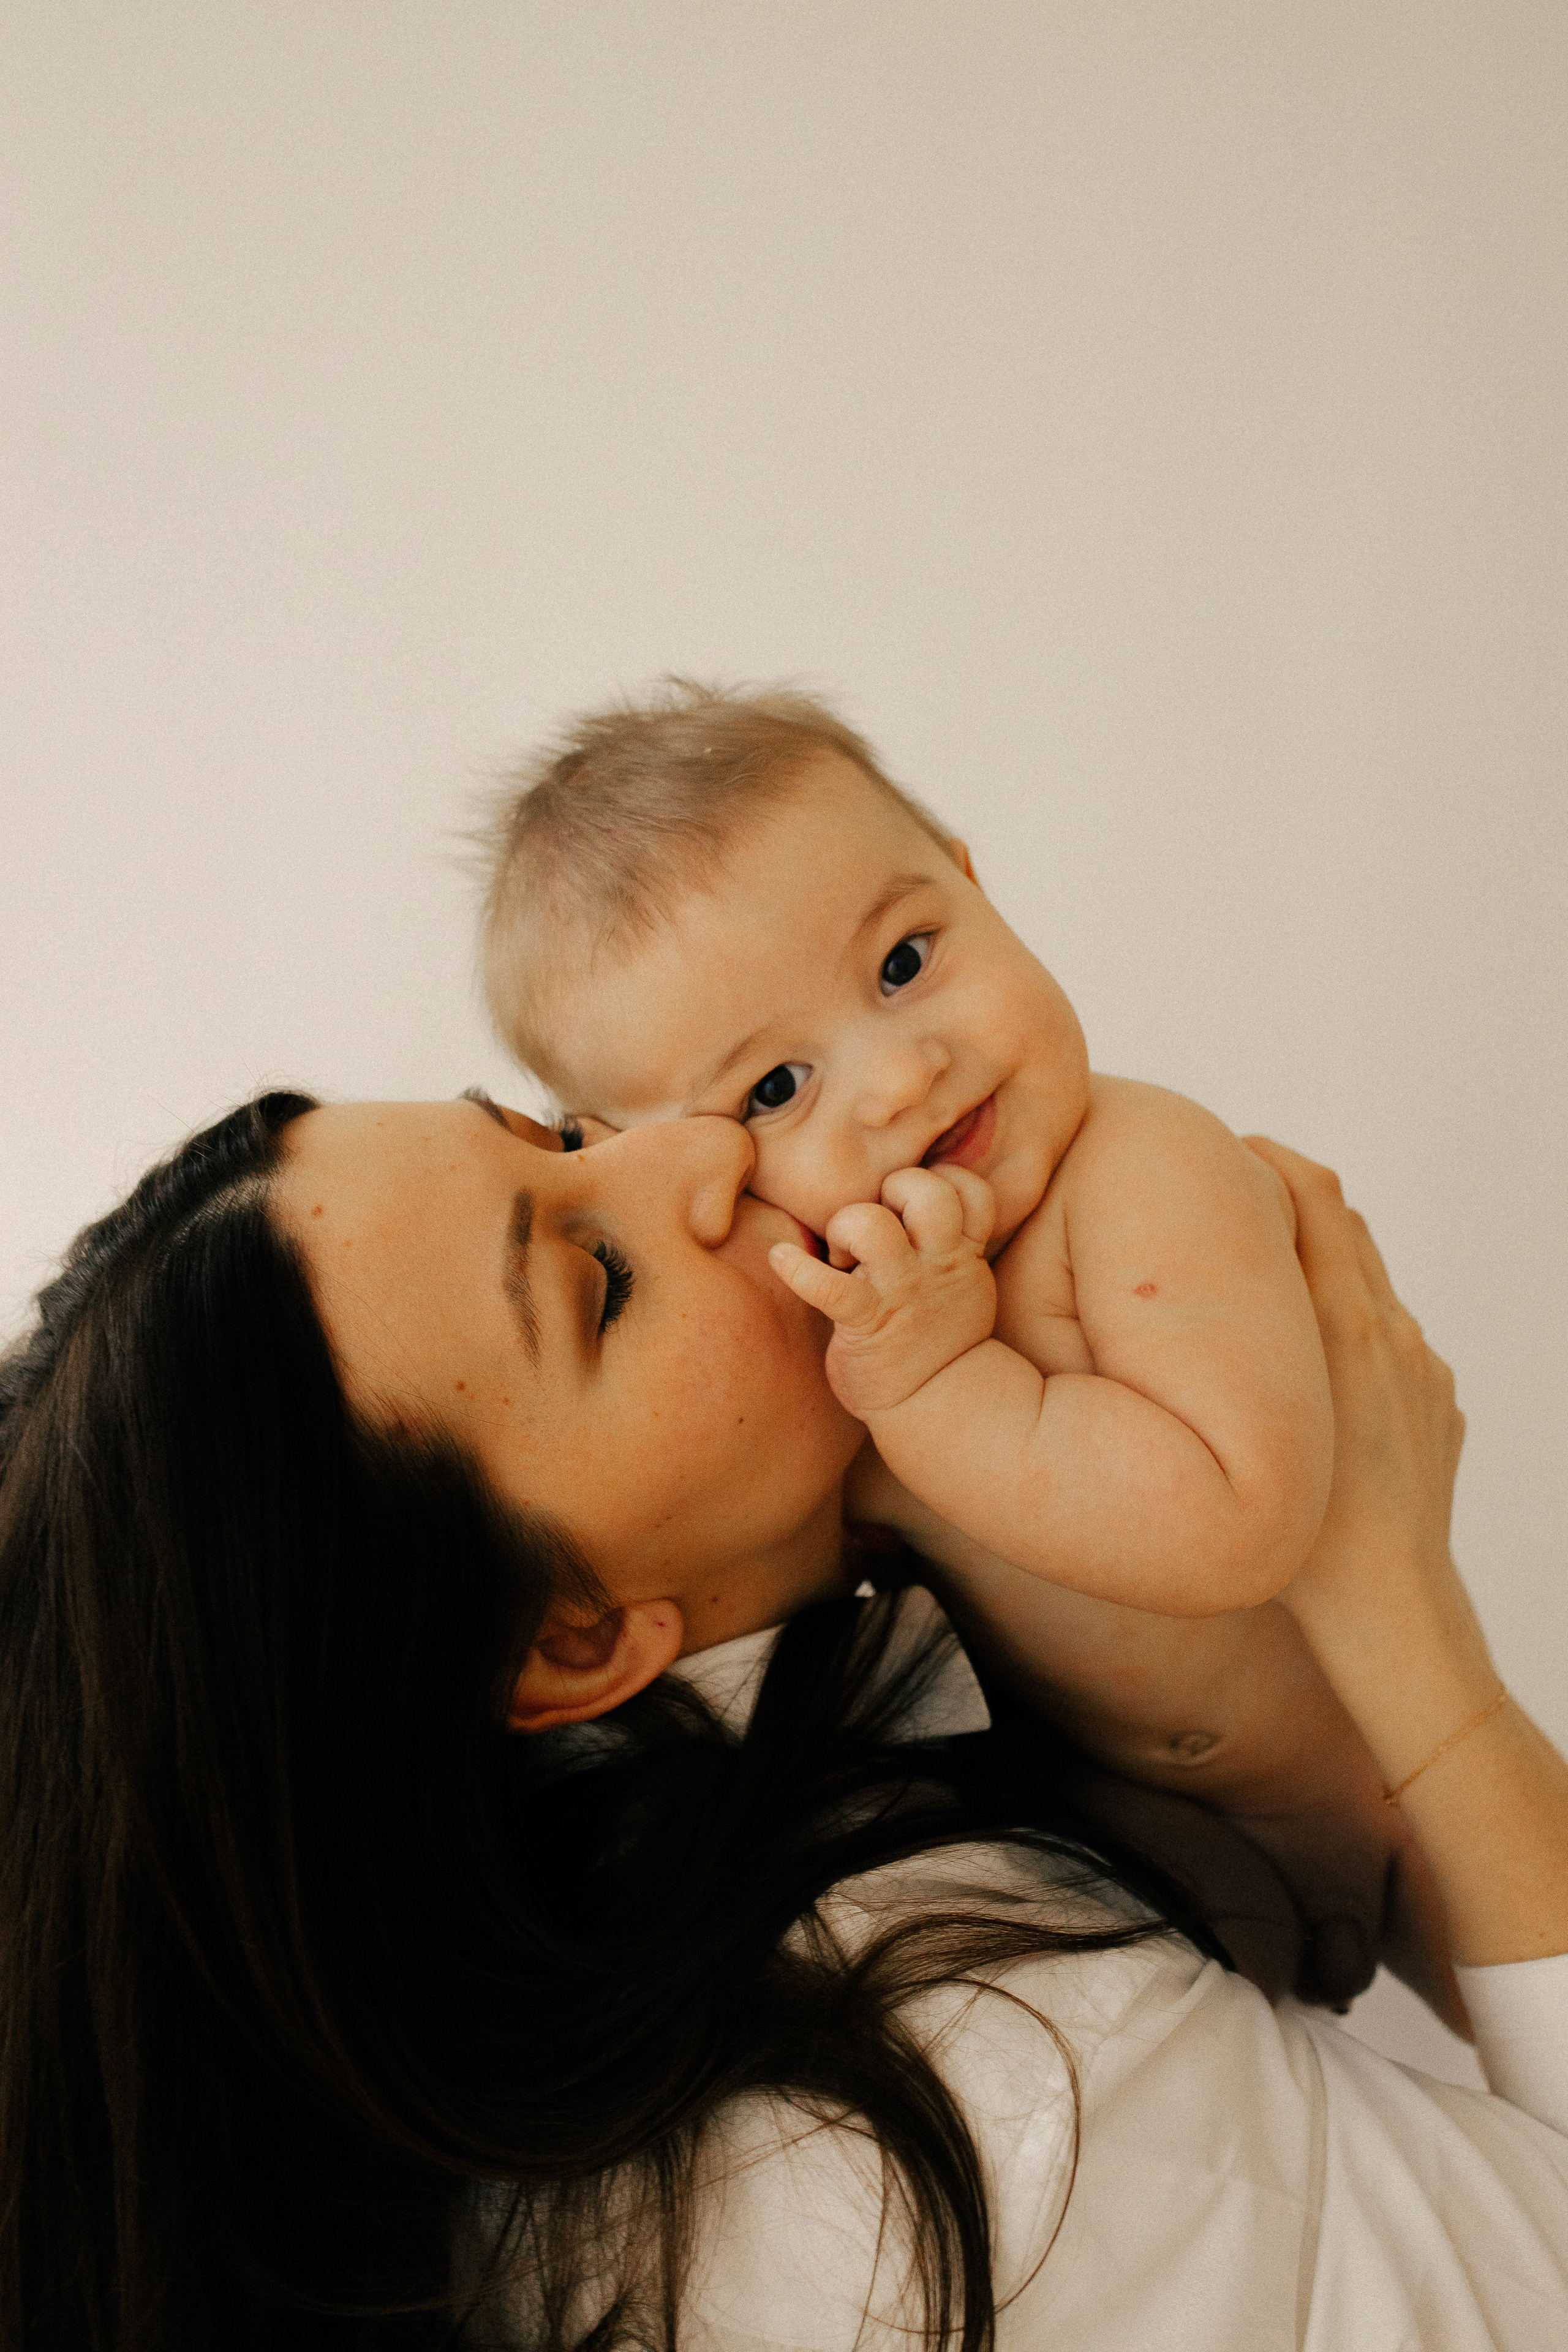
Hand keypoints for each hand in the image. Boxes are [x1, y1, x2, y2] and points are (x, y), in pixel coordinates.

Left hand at [769, 1164, 997, 1418]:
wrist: (936, 1404)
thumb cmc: (936, 1336)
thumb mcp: (959, 1284)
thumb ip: (941, 1243)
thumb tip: (905, 1200)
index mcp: (960, 1253)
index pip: (970, 1191)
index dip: (943, 1181)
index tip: (915, 1205)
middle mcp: (935, 1265)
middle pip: (926, 1191)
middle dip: (895, 1188)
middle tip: (877, 1222)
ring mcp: (901, 1292)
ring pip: (872, 1224)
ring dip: (848, 1225)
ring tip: (842, 1253)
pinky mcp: (865, 1323)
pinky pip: (829, 1287)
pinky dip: (798, 1269)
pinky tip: (780, 1259)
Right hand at [1241, 1138, 1465, 1626]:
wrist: (1391, 1601)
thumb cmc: (1297, 1534)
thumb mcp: (1244, 1425)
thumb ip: (1225, 1352)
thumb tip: (1181, 1295)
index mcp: (1344, 1325)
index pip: (1315, 1197)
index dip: (1273, 1160)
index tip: (1231, 1150)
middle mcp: (1391, 1332)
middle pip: (1344, 1224)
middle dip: (1290, 1197)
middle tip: (1232, 1191)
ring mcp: (1423, 1365)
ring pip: (1368, 1283)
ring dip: (1318, 1264)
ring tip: (1262, 1278)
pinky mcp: (1440, 1398)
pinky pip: (1391, 1340)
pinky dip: (1350, 1324)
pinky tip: (1309, 1361)